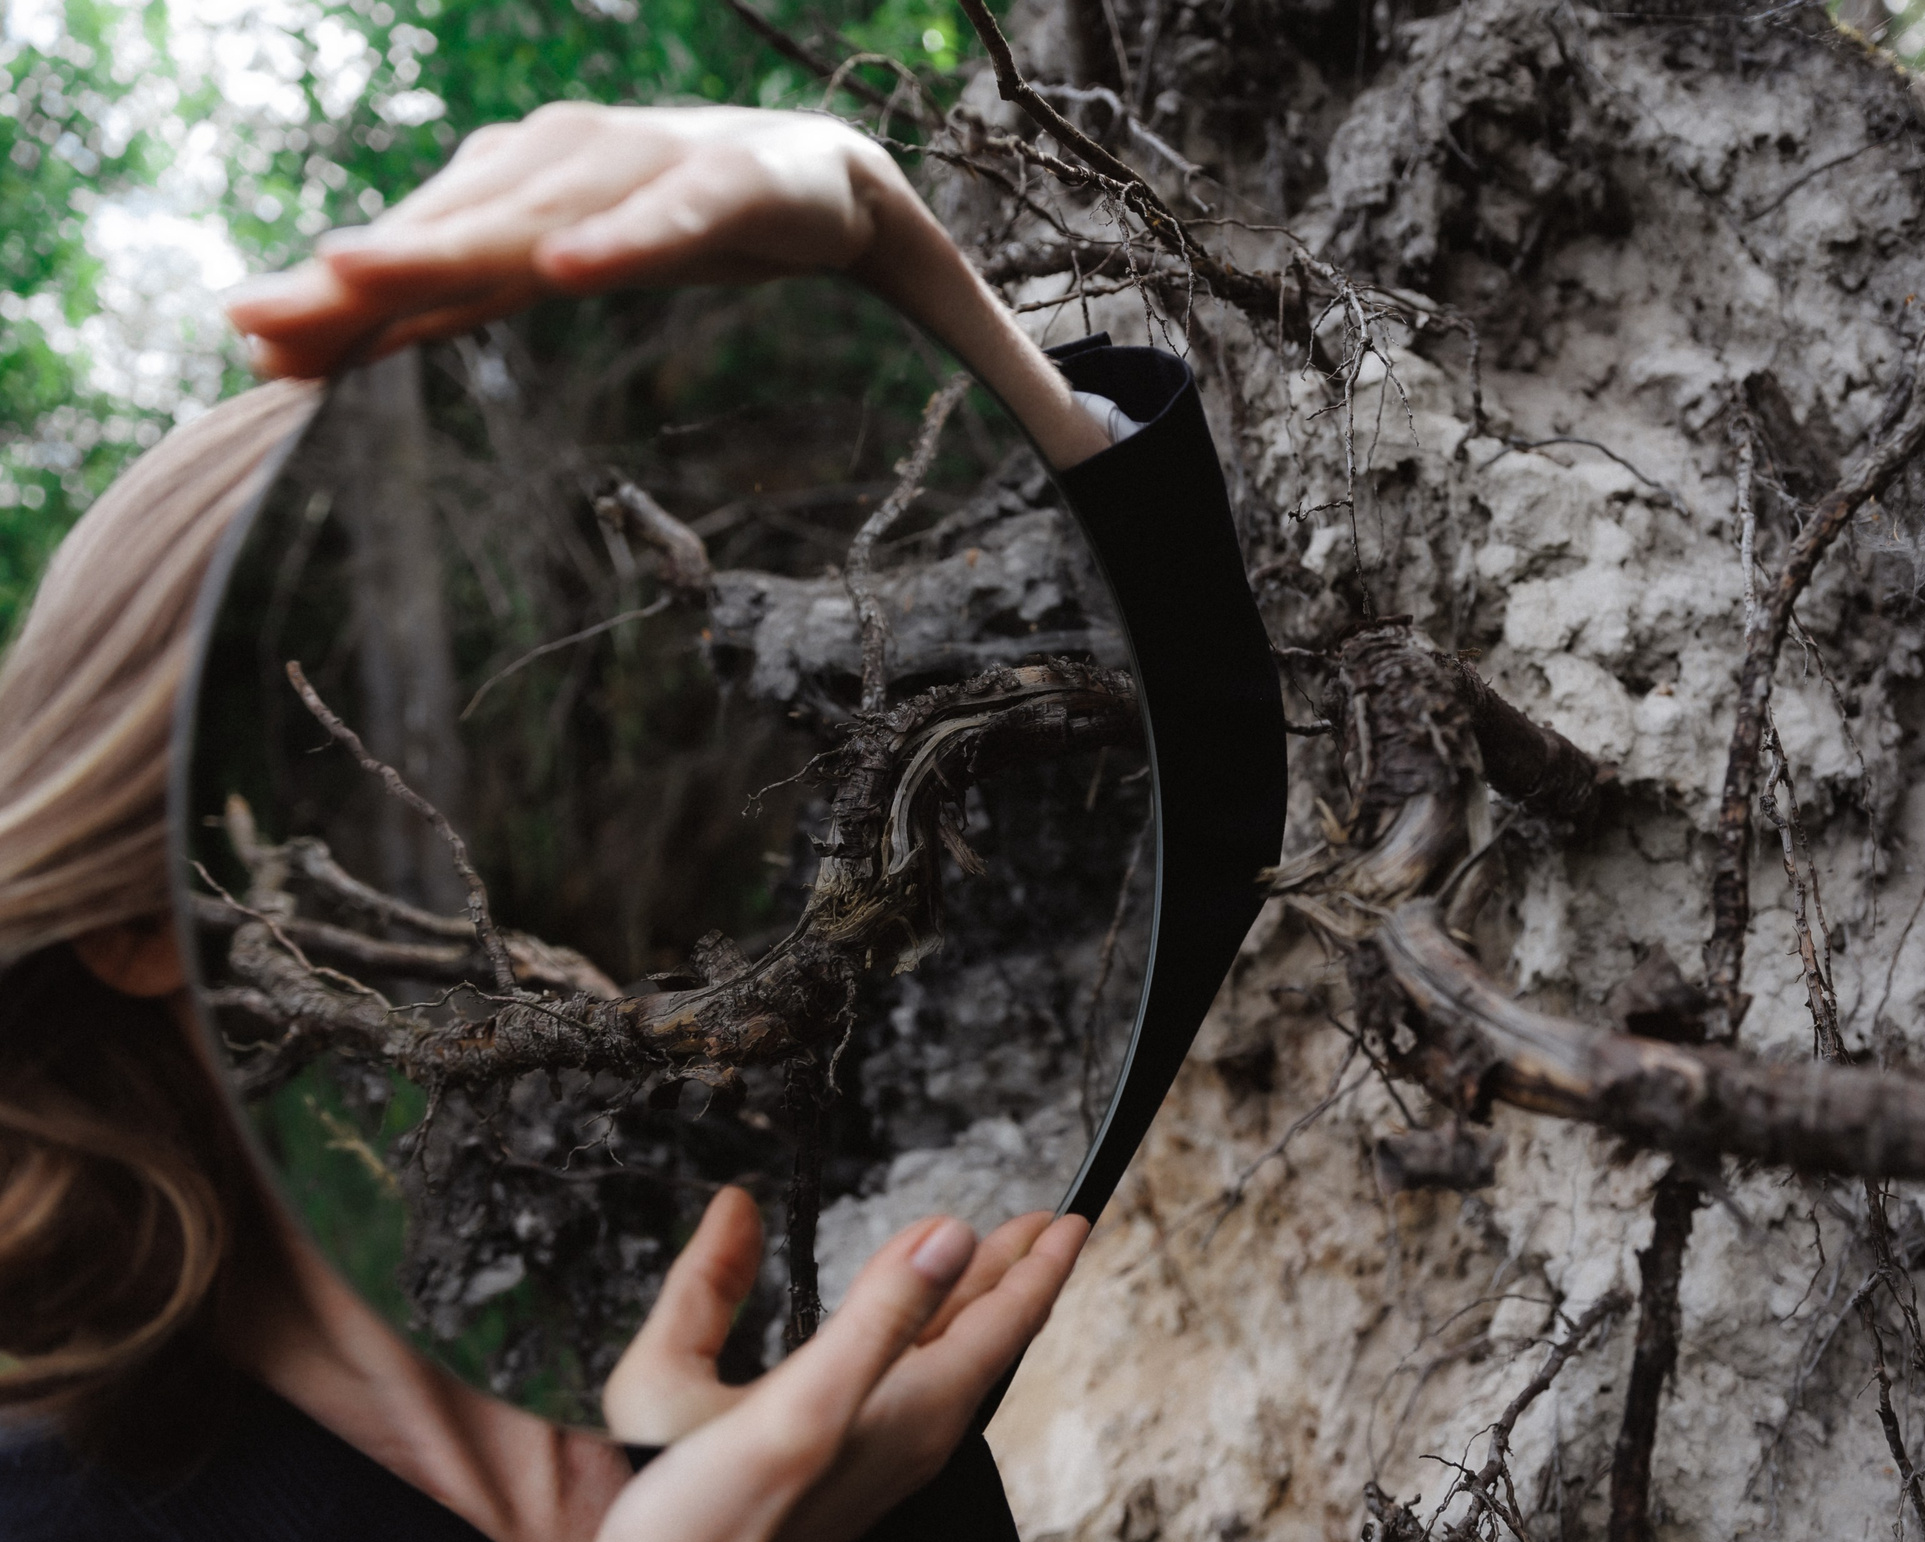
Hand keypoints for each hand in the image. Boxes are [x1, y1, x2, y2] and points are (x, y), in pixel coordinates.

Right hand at [226, 103, 1109, 466]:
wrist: (791, 153)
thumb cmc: (863, 228)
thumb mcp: (942, 291)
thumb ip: (1015, 370)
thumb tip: (1112, 450)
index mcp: (761, 181)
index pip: (693, 205)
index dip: (634, 234)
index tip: (566, 271)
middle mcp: (643, 155)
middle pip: (540, 209)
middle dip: (437, 254)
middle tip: (334, 295)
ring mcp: (564, 165)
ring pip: (459, 220)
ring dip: (356, 274)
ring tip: (257, 328)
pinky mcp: (512, 193)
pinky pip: (431, 244)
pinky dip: (357, 289)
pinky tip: (275, 343)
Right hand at [558, 1189, 1087, 1541]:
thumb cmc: (707, 1528)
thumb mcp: (796, 1401)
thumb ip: (878, 1314)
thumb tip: (950, 1234)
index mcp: (914, 1408)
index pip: (1006, 1320)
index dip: (1040, 1262)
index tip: (1072, 1218)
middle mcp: (913, 1432)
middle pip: (983, 1334)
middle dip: (1014, 1271)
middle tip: (1044, 1222)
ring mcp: (881, 1451)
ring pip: (947, 1356)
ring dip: (971, 1297)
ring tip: (985, 1254)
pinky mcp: (844, 1462)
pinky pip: (909, 1377)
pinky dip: (922, 1330)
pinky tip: (905, 1324)